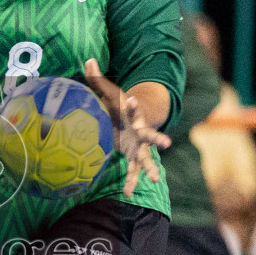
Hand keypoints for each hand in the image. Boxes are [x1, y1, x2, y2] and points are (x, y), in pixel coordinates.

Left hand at [83, 59, 170, 197]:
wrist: (133, 119)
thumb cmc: (119, 105)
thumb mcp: (109, 92)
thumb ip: (98, 79)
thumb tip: (88, 59)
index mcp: (133, 115)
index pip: (135, 108)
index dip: (134, 105)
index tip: (133, 99)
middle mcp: (140, 131)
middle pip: (151, 136)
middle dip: (158, 139)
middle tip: (167, 144)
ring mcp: (140, 146)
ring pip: (146, 159)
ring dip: (150, 169)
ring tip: (155, 179)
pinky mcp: (134, 156)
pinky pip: (133, 171)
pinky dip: (131, 182)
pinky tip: (128, 194)